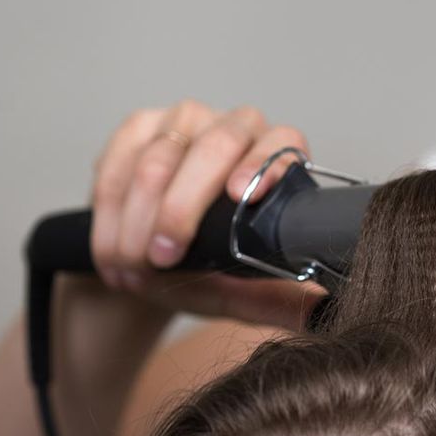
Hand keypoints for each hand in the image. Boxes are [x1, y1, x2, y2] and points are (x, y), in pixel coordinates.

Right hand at [87, 99, 324, 327]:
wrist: (148, 264)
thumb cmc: (205, 271)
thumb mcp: (240, 292)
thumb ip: (277, 300)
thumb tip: (324, 314)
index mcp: (277, 157)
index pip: (283, 143)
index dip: (263, 164)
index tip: (240, 197)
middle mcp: (237, 128)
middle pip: (215, 146)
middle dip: (182, 207)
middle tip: (164, 258)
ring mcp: (187, 121)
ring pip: (158, 160)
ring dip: (138, 220)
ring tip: (133, 267)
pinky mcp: (139, 126)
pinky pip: (118, 163)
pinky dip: (110, 212)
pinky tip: (111, 250)